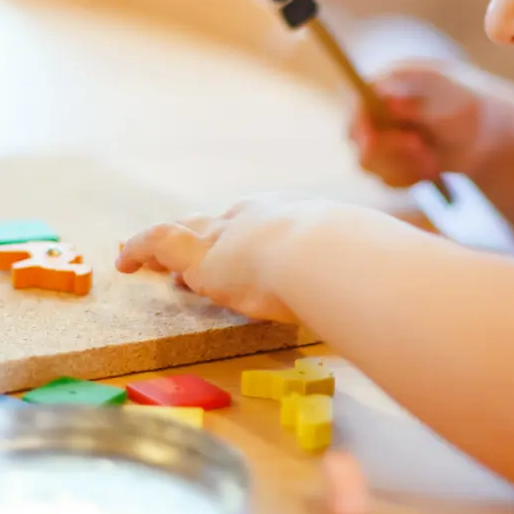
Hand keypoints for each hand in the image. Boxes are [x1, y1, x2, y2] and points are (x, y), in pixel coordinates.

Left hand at [115, 195, 381, 323]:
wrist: (325, 252)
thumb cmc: (350, 263)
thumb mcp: (356, 266)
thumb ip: (359, 279)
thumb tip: (389, 297)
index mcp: (295, 217)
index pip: (260, 224)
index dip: (243, 237)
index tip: (237, 249)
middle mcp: (256, 216)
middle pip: (218, 224)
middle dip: (201, 235)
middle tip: (185, 252)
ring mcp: (226, 232)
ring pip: (184, 232)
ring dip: (163, 245)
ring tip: (137, 255)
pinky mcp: (199, 253)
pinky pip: (158, 242)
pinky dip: (139, 250)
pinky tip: (124, 264)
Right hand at [349, 62, 513, 188]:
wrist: (488, 138)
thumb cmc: (469, 106)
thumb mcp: (449, 94)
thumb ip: (417, 94)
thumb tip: (384, 97)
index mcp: (388, 83)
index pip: (358, 101)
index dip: (359, 122)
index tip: (373, 140)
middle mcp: (378, 110)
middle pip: (358, 138)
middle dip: (391, 150)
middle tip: (423, 149)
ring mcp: (382, 137)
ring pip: (370, 164)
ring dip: (404, 166)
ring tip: (434, 159)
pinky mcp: (390, 161)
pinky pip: (386, 179)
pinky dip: (411, 178)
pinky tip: (432, 168)